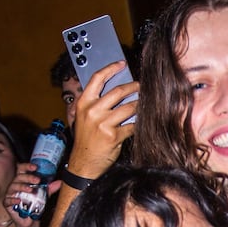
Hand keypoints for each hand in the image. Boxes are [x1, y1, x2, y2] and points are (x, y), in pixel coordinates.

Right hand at [4, 164, 51, 226]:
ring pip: (13, 187)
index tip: (35, 167)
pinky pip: (8, 200)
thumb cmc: (34, 205)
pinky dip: (13, 199)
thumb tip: (60, 182)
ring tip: (30, 190)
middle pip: (18, 177)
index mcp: (22, 181)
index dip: (27, 166)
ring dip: (22, 187)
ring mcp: (10, 194)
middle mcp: (15, 186)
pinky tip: (19, 200)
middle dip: (28, 177)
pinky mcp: (7, 204)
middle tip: (37, 180)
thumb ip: (49, 189)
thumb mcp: (43, 196)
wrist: (31, 221)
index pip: (22, 170)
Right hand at [67, 62, 138, 178]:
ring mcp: (103, 123)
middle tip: (141, 86)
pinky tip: (141, 121)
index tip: (122, 63)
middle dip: (133, 87)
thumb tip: (115, 90)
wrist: (83, 163)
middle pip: (117, 92)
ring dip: (139, 105)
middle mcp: (92, 111)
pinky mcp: (113, 136)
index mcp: (83, 103)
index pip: (97, 79)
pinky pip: (131, 125)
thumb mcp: (83, 117)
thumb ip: (95, 103)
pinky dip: (138, 123)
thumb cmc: (86, 139)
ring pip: (128, 108)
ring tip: (144, 103)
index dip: (111, 68)